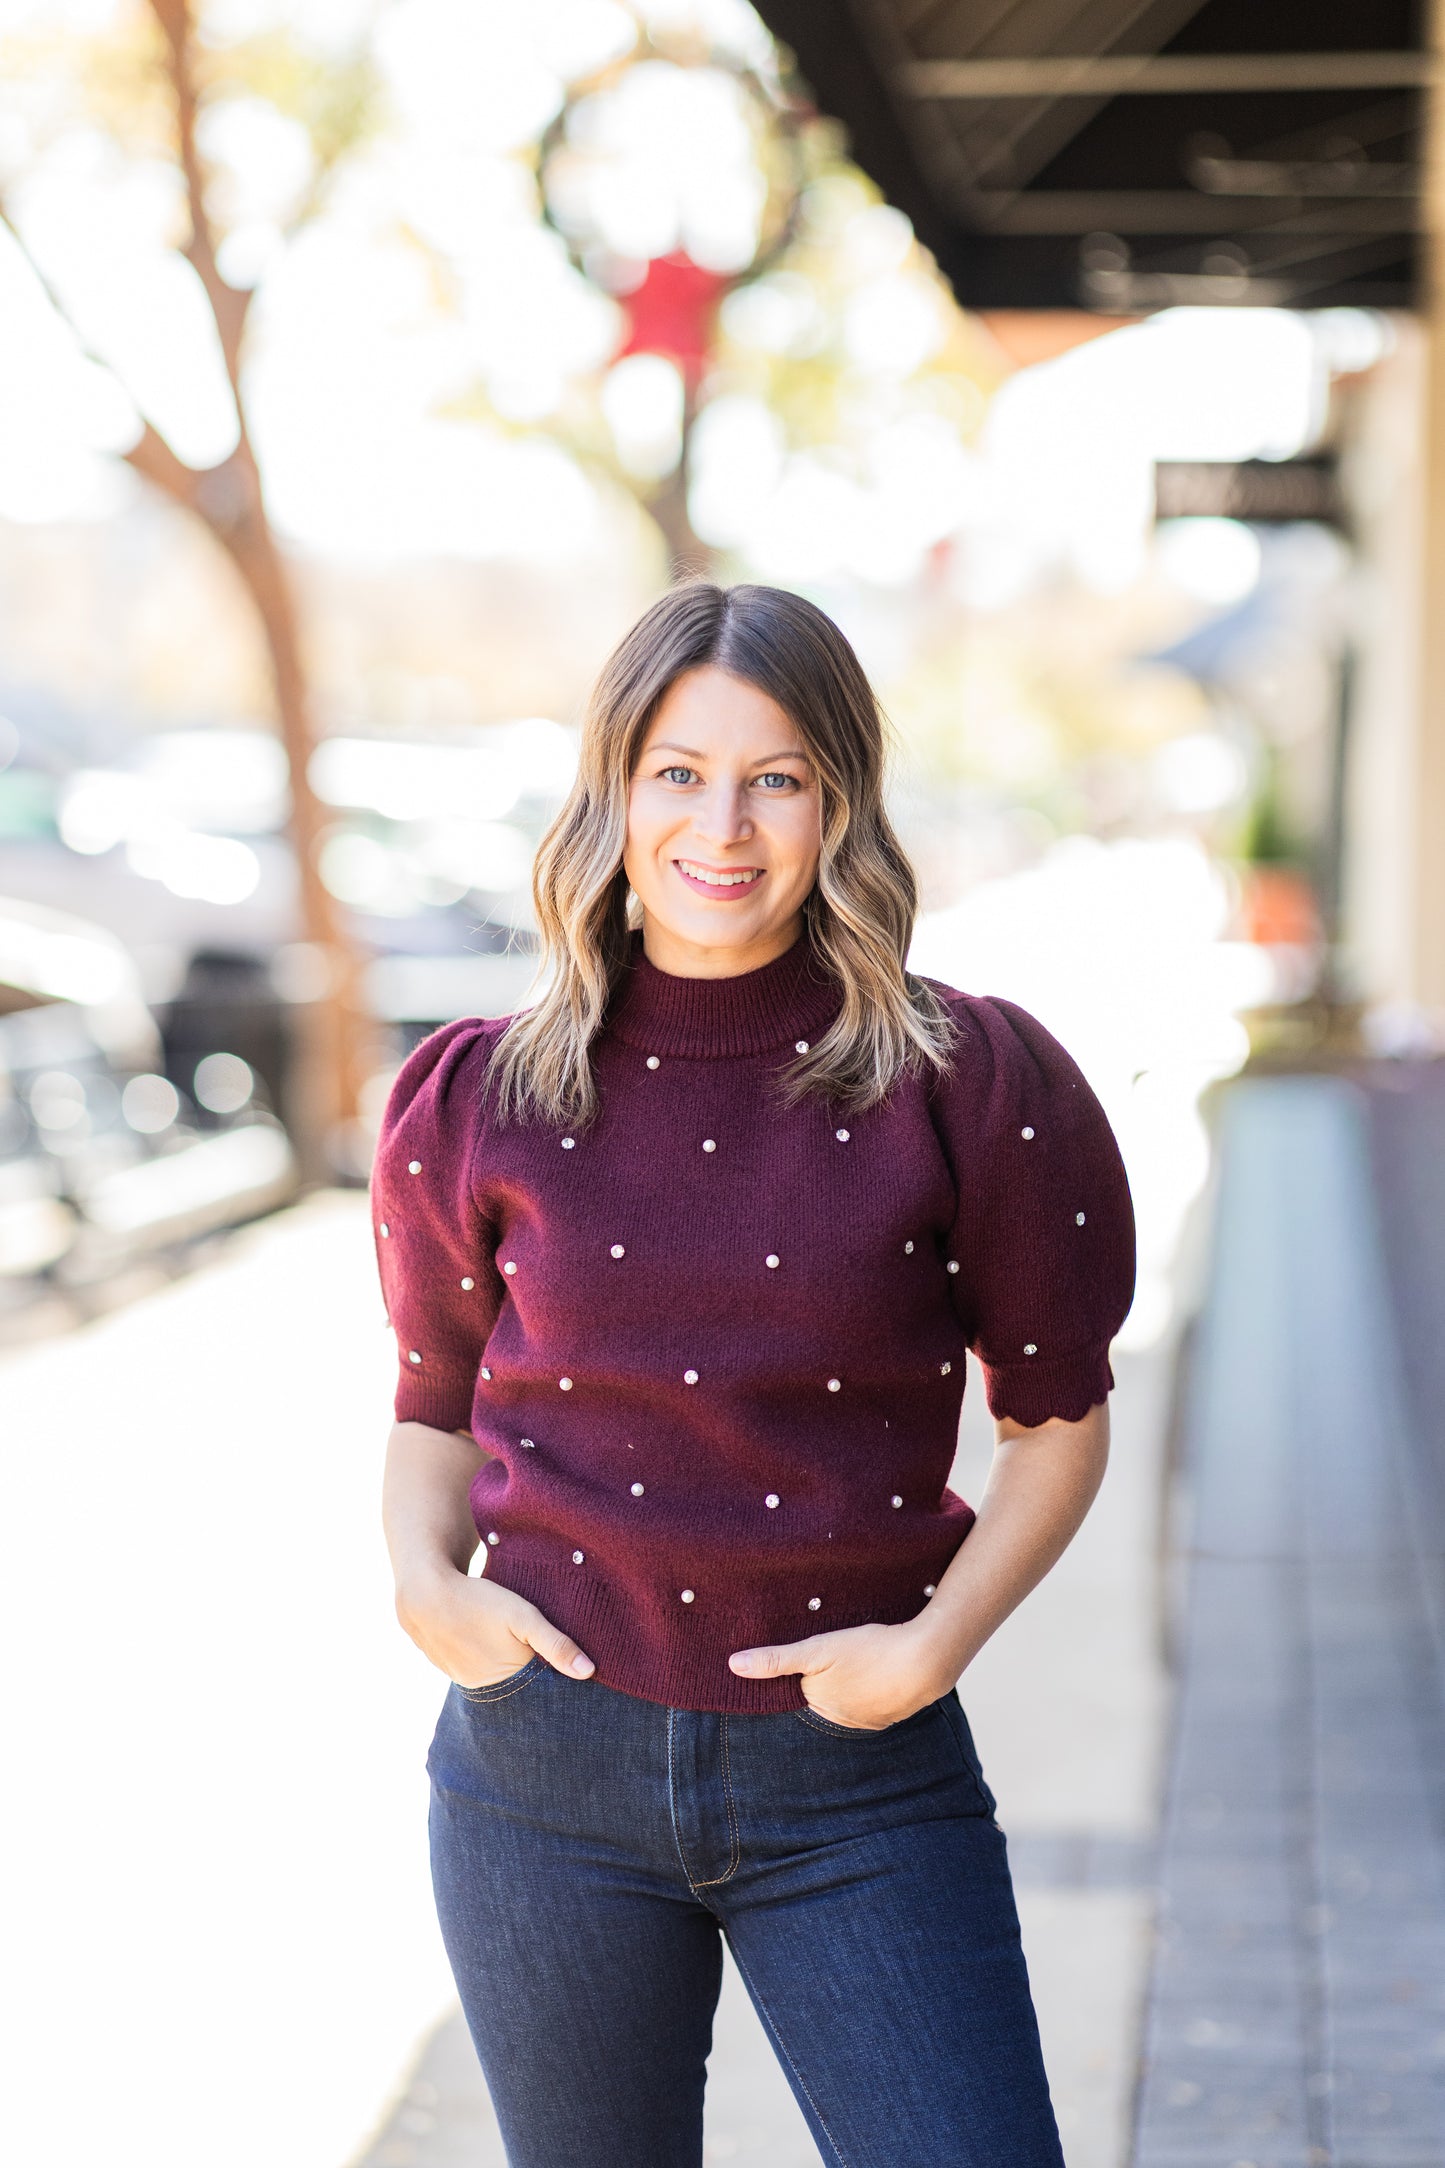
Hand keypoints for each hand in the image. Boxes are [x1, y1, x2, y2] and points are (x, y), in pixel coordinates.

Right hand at [396, 1567, 594, 1689]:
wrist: (423, 1592)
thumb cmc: (478, 1601)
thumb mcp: (523, 1617)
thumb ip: (555, 1644)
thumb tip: (588, 1672)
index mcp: (504, 1680)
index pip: (536, 1686)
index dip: (548, 1672)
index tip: (555, 1657)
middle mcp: (481, 1687)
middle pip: (513, 1681)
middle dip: (524, 1667)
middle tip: (522, 1638)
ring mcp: (460, 1677)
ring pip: (491, 1672)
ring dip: (499, 1659)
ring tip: (499, 1635)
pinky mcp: (445, 1664)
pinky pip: (471, 1663)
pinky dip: (479, 1652)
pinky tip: (480, 1634)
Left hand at [728, 1619, 953, 1730]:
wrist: (926, 1661)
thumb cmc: (869, 1652)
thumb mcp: (818, 1649)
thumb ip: (777, 1659)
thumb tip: (734, 1666)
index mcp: (818, 1704)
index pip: (793, 1695)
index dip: (792, 1678)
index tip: (794, 1665)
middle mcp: (839, 1720)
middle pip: (820, 1699)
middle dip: (819, 1683)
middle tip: (830, 1658)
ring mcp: (866, 1720)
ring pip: (845, 1701)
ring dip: (845, 1687)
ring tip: (851, 1664)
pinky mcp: (890, 1713)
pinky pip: (868, 1703)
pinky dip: (866, 1689)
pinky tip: (872, 1672)